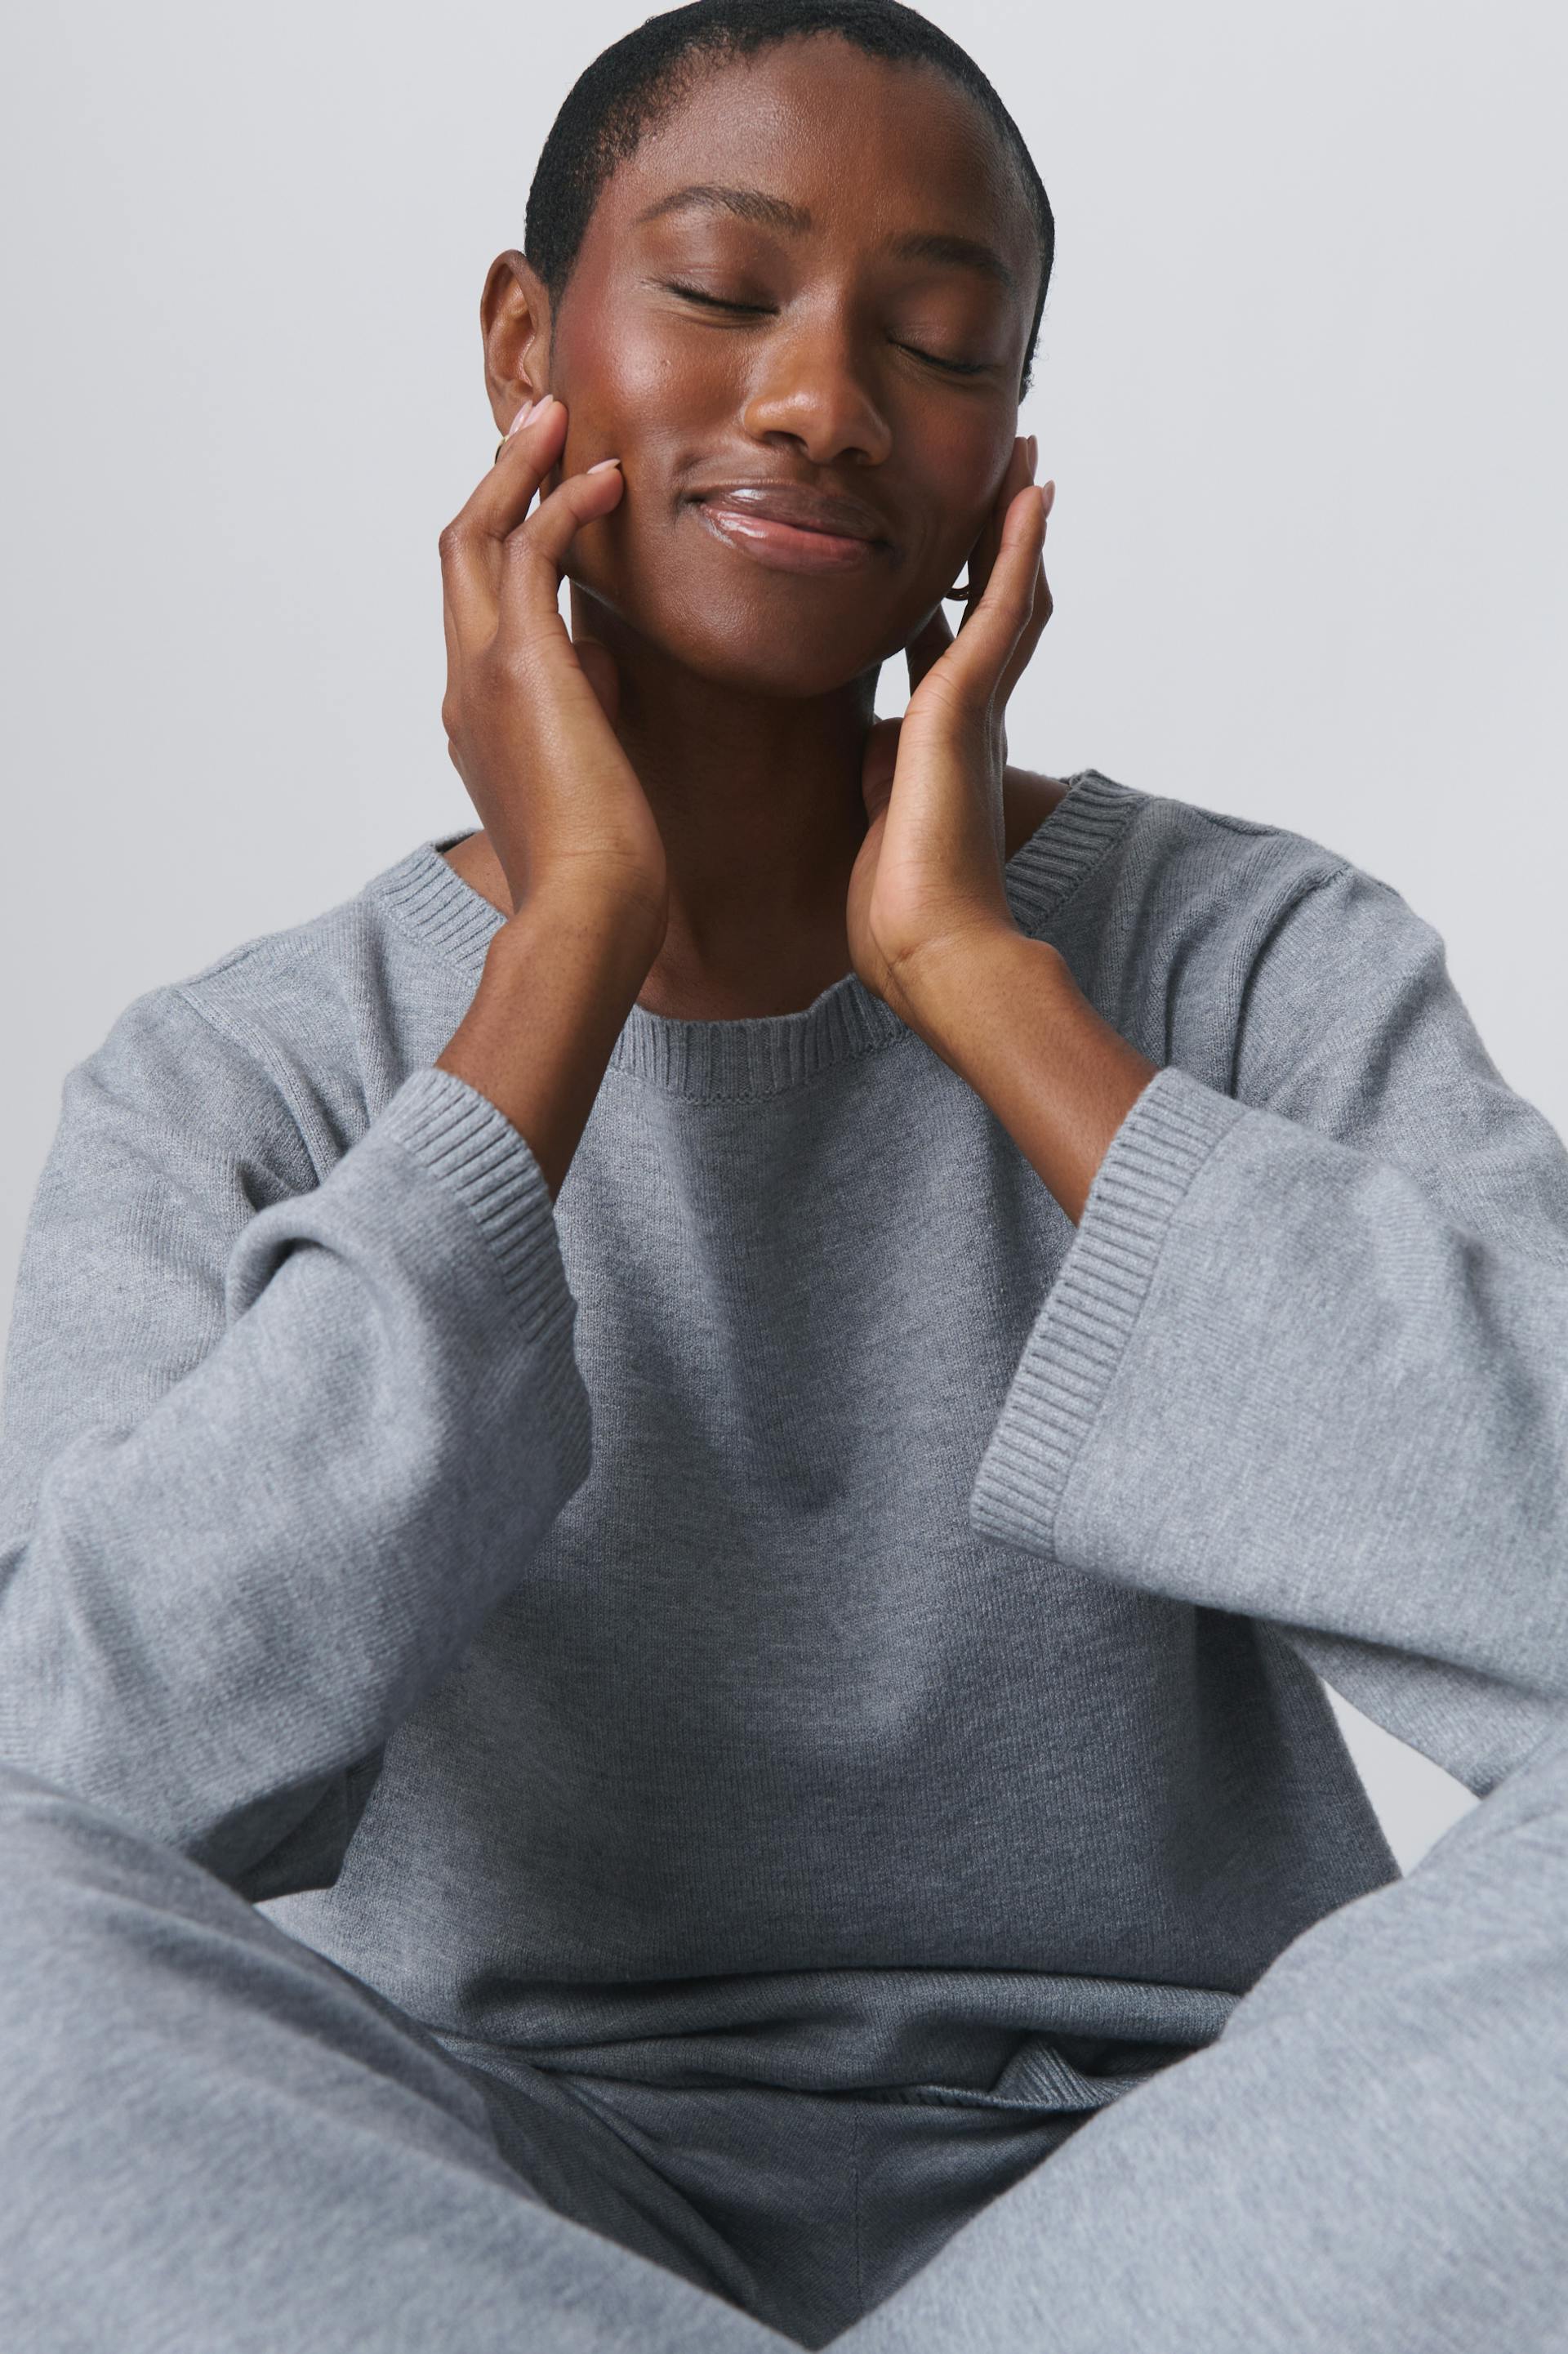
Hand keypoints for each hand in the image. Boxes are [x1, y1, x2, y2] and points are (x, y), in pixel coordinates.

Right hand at [438, 396, 667, 945]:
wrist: (587, 911)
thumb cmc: (603, 872)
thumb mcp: (588, 776)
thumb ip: (584, 714)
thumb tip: (603, 666)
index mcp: (474, 719)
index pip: (475, 608)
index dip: (501, 540)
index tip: (542, 498)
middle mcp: (463, 687)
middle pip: (456, 554)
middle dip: (495, 482)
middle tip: (539, 426)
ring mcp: (481, 674)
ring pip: (474, 537)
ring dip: (516, 470)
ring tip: (559, 419)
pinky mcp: (521, 665)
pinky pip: (528, 554)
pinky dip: (561, 505)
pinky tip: (605, 477)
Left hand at [845, 436, 1053, 1027]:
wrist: (930, 950)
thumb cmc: (899, 913)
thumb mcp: (877, 821)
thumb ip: (880, 775)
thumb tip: (872, 747)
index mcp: (947, 748)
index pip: (954, 653)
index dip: (959, 598)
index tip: (956, 553)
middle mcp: (974, 721)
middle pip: (998, 611)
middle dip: (1004, 546)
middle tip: (1017, 481)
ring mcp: (977, 710)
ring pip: (1010, 596)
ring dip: (1018, 527)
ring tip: (1028, 462)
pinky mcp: (968, 706)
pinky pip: (1004, 609)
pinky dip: (1018, 549)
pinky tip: (1030, 495)